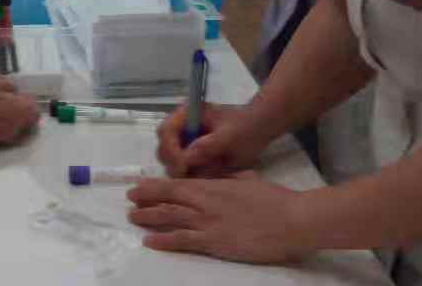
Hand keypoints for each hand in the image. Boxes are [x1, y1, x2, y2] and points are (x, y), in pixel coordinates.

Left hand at [127, 174, 311, 263]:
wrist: (291, 219)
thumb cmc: (274, 199)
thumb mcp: (247, 180)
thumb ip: (229, 179)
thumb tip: (220, 178)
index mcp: (213, 185)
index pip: (177, 184)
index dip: (156, 185)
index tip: (140, 185)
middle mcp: (205, 202)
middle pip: (168, 198)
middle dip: (146, 198)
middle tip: (129, 199)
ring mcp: (208, 222)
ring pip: (170, 217)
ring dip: (149, 217)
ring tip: (132, 217)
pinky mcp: (215, 242)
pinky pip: (183, 240)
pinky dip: (164, 240)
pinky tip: (150, 240)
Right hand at [156, 102, 270, 178]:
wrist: (259, 127)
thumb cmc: (245, 126)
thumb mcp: (230, 136)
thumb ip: (208, 146)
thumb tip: (186, 158)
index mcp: (186, 114)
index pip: (166, 132)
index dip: (171, 151)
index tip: (183, 167)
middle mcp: (181, 126)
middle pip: (163, 148)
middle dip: (175, 163)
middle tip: (191, 174)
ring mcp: (186, 141)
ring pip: (171, 161)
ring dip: (185, 170)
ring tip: (207, 170)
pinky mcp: (193, 155)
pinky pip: (184, 169)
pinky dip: (193, 174)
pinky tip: (210, 171)